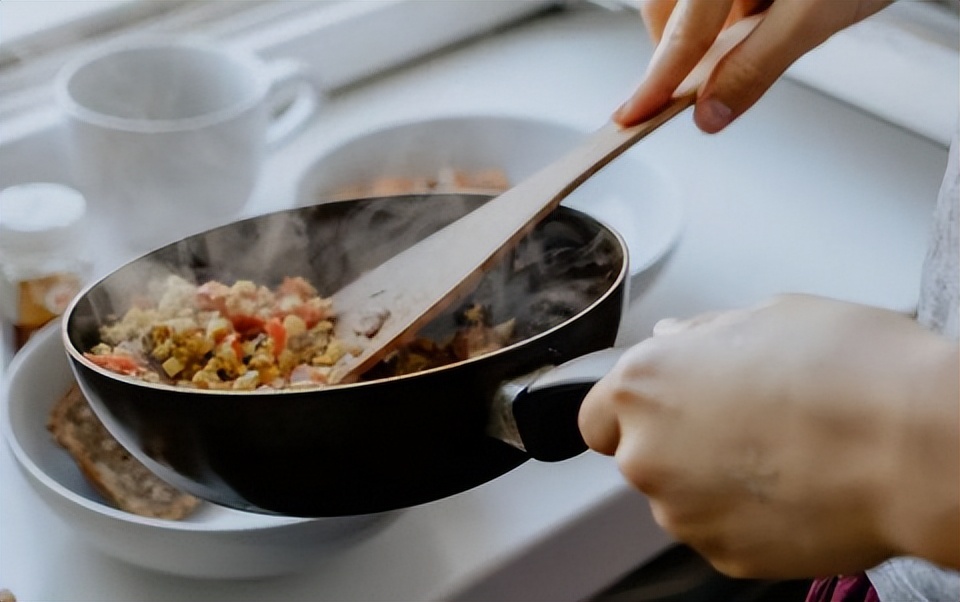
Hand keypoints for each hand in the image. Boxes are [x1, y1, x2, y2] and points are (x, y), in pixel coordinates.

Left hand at [578, 294, 958, 577]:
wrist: (914, 446)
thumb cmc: (850, 370)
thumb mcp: (769, 315)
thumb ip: (704, 334)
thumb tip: (678, 340)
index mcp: (645, 384)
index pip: (596, 414)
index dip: (631, 411)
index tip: (662, 408)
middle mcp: (647, 452)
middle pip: (640, 455)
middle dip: (679, 442)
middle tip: (743, 422)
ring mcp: (683, 511)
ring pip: (681, 497)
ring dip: (713, 481)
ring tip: (782, 452)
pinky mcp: (724, 554)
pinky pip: (720, 531)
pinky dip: (746, 516)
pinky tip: (794, 486)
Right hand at [615, 0, 892, 131]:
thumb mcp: (817, 13)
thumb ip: (757, 65)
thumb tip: (712, 112)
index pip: (681, 33)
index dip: (657, 81)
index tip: (631, 116)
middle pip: (667, 10)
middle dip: (683, 48)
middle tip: (709, 75)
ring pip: (684, 1)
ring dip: (708, 26)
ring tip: (761, 23)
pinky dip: (727, 9)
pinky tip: (765, 6)